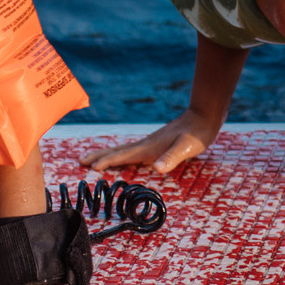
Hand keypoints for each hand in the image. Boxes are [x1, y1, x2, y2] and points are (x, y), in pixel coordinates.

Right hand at [80, 109, 219, 175]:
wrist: (205, 116)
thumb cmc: (196, 133)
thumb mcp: (186, 147)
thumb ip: (171, 157)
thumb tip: (157, 169)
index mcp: (148, 147)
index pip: (122, 155)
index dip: (106, 162)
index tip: (90, 168)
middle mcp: (146, 144)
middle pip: (118, 151)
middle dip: (100, 156)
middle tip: (80, 161)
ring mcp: (151, 143)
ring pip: (124, 150)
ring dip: (108, 155)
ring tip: (95, 160)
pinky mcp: (158, 143)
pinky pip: (134, 151)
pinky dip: (123, 155)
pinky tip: (125, 158)